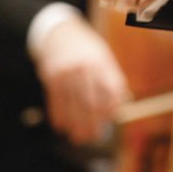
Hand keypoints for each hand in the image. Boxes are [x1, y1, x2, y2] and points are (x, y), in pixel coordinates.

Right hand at [33, 17, 129, 143]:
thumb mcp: (104, 58)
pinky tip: (61, 127)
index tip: (110, 122)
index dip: (111, 109)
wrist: (60, 33)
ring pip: (72, 105)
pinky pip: (55, 101)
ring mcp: (66, 72)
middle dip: (92, 123)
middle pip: (90, 102)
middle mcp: (84, 67)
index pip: (111, 90)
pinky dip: (58, 116)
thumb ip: (113, 80)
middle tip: (93, 138)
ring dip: (75, 125)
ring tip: (78, 138)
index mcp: (102, 62)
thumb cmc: (87, 51)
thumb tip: (121, 107)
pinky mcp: (50, 76)